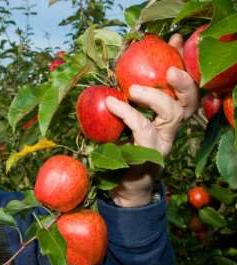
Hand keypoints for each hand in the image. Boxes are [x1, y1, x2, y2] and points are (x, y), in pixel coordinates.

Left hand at [104, 34, 199, 206]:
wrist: (122, 189)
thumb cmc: (122, 152)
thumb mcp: (125, 123)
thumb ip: (126, 105)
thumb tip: (110, 81)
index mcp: (167, 119)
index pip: (183, 90)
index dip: (183, 65)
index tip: (176, 42)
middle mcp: (170, 130)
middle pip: (189, 101)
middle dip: (182, 81)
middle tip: (169, 68)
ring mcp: (162, 143)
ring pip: (172, 114)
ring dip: (153, 97)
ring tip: (133, 90)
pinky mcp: (148, 156)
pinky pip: (143, 129)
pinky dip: (128, 114)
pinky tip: (114, 105)